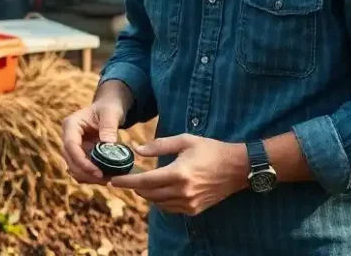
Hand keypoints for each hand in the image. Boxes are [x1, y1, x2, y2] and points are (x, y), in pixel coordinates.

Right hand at [61, 97, 126, 184]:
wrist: (109, 109)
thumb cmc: (109, 108)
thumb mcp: (111, 113)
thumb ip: (109, 127)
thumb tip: (108, 145)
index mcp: (71, 125)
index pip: (70, 145)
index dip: (81, 161)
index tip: (97, 172)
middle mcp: (68, 137)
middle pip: (70, 160)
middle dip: (86, 172)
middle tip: (106, 179)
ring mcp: (73, 148)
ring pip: (74, 169)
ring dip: (89, 177)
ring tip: (108, 180)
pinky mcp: (80, 156)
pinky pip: (81, 171)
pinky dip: (91, 177)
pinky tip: (106, 178)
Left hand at [108, 135, 247, 214]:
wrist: (237, 168)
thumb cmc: (211, 150)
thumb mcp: (185, 141)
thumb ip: (159, 145)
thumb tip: (137, 150)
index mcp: (178, 173)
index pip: (144, 181)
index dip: (126, 182)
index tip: (112, 180)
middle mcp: (182, 192)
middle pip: (148, 194)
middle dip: (134, 187)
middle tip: (126, 178)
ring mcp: (189, 203)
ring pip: (157, 203)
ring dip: (147, 194)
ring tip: (142, 182)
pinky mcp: (194, 210)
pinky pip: (169, 208)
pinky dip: (160, 201)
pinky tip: (159, 190)